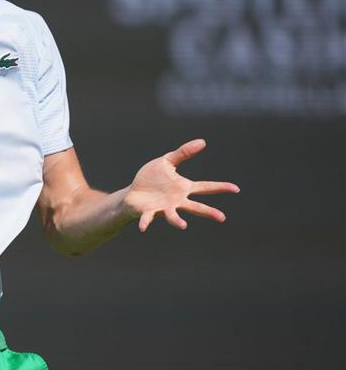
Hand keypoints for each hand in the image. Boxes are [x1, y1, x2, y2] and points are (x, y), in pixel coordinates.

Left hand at [124, 139, 239, 231]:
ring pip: (173, 216)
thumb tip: (202, 141)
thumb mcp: (166, 161)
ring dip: (177, 221)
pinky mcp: (148, 212)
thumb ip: (183, 153)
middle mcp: (176, 201)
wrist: (133, 193)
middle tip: (222, 218)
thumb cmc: (151, 178)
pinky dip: (146, 222)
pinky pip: (147, 218)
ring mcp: (163, 208)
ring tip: (183, 226)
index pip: (205, 187)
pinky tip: (142, 228)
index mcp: (182, 188)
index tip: (236, 189)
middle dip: (209, 212)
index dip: (221, 187)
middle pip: (196, 207)